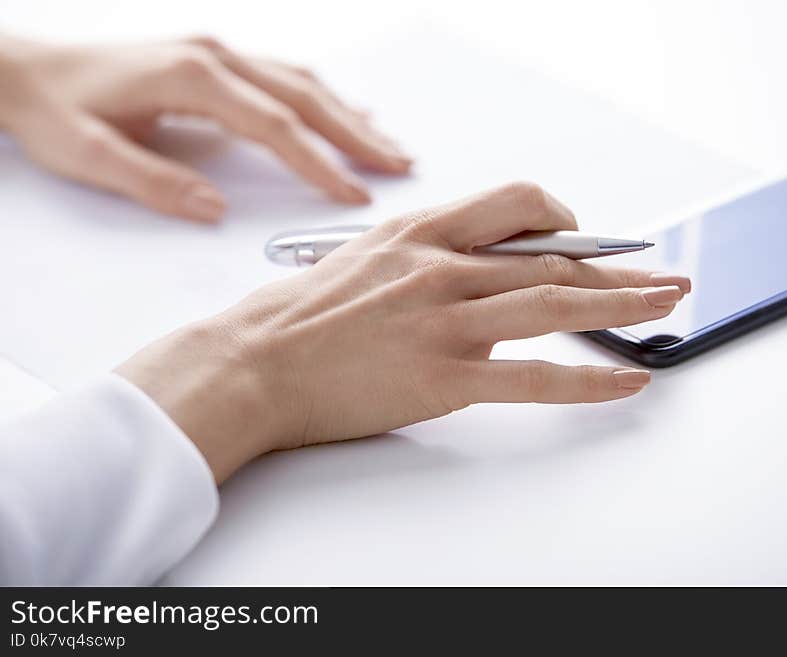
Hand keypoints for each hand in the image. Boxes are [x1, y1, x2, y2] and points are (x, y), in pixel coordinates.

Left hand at [0, 34, 410, 220]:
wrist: (25, 68)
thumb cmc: (55, 108)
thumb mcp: (91, 155)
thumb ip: (156, 183)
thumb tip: (214, 209)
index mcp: (191, 77)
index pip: (274, 124)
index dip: (318, 162)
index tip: (352, 193)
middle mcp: (214, 57)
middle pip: (304, 96)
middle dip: (356, 134)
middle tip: (398, 165)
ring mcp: (218, 54)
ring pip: (302, 82)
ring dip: (348, 115)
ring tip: (387, 146)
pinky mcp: (216, 62)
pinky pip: (284, 77)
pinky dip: (322, 99)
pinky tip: (346, 113)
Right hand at [117, 182, 690, 482]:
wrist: (252, 363)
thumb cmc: (298, 317)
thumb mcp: (364, 262)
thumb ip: (424, 260)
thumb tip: (474, 274)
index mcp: (420, 233)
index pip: (516, 205)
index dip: (564, 221)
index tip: (586, 240)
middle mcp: (441, 267)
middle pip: (552, 257)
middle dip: (616, 266)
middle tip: (661, 275)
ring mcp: (445, 321)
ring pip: (556, 304)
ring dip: (623, 304)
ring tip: (666, 307)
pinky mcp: (444, 376)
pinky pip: (535, 377)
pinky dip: (589, 380)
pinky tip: (625, 381)